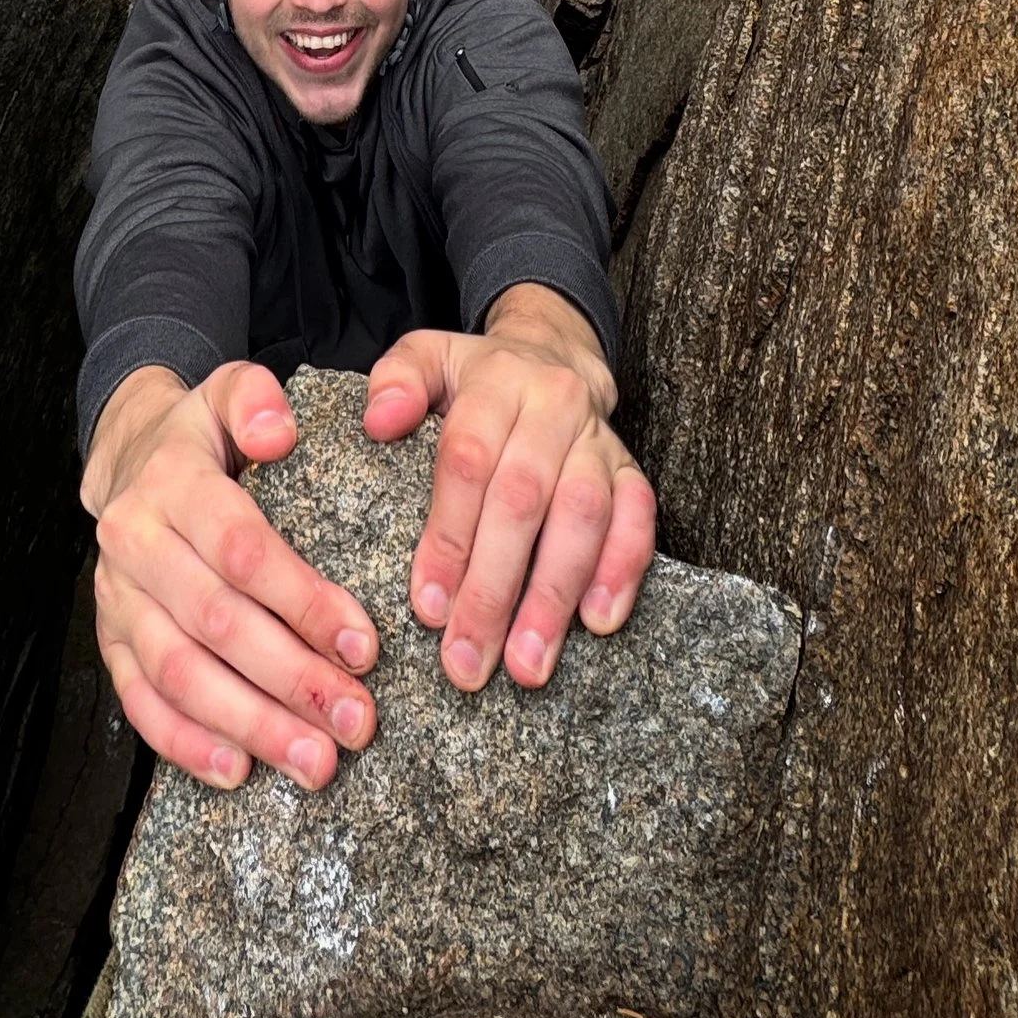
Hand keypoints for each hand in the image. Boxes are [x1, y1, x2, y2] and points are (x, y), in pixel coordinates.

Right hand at [84, 361, 379, 791]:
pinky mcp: (110, 641)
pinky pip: (141, 702)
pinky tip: (238, 769)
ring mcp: (117, 600)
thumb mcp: (229, 391)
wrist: (123, 458)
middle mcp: (135, 544)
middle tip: (356, 722)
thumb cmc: (199, 437)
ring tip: (314, 762)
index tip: (365, 646)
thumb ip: (256, 400)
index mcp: (171, 484)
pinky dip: (185, 743)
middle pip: (216, 623)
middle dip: (291, 680)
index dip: (304, 601)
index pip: (242, 550)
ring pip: (180, 673)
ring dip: (249, 725)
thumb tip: (280, 433)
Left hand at [363, 286, 655, 692]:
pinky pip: (638, 518)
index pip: (468, 461)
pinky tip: (597, 622)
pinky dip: (622, 570)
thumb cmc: (477, 378)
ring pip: (583, 516)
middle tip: (467, 661)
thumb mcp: (427, 357)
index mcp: (498, 381)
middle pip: (523, 499)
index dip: (449, 536)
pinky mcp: (631, 470)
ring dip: (554, 595)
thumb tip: (378, 422)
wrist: (557, 353)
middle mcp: (554, 406)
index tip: (427, 607)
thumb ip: (397, 380)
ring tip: (528, 664)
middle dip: (494, 589)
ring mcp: (599, 440)